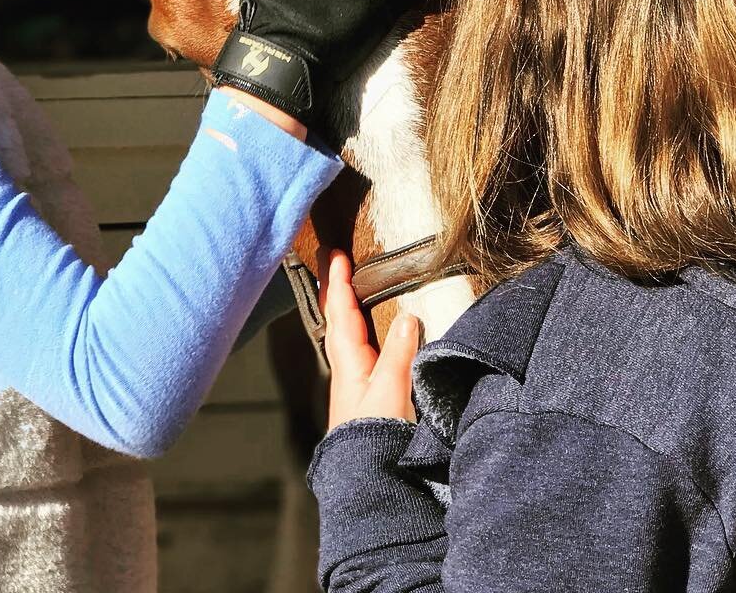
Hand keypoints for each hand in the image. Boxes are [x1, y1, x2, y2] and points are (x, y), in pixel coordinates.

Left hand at [321, 250, 419, 429]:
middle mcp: (346, 371)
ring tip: (343, 289)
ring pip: (344, 337)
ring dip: (343, 309)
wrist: (368, 481)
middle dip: (333, 291)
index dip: (337, 283)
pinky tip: (365, 336)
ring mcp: (353, 385)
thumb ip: (398, 355)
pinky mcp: (363, 397)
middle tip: (329, 262)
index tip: (334, 255)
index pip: (341, 314)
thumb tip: (407, 316)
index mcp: (349, 364)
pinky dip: (356, 332)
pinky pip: (356, 352)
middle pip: (336, 321)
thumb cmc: (374, 437)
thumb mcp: (391, 392)